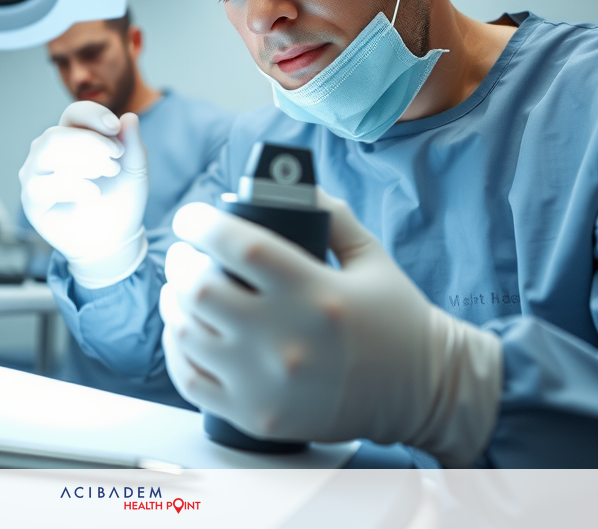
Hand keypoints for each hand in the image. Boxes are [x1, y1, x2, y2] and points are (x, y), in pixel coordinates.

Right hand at [19, 101, 148, 287]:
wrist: (114, 239)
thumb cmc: (120, 200)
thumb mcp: (134, 171)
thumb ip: (132, 144)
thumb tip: (129, 117)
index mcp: (72, 136)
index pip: (74, 114)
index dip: (93, 115)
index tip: (115, 128)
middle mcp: (48, 151)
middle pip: (57, 133)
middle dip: (89, 142)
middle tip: (114, 160)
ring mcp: (36, 173)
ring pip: (45, 150)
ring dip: (80, 159)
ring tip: (105, 173)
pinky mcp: (31, 199)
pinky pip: (41, 184)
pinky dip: (70, 186)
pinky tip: (92, 194)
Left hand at [159, 192, 502, 466]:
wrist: (423, 392)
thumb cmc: (396, 320)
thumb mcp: (371, 257)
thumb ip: (331, 215)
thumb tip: (290, 183)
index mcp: (315, 292)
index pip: (238, 246)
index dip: (201, 224)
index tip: (191, 218)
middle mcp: (286, 338)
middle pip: (199, 290)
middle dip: (180, 262)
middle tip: (184, 253)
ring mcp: (267, 382)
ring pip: (187, 333)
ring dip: (174, 302)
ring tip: (182, 288)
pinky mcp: (256, 414)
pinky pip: (191, 379)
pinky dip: (177, 349)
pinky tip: (185, 330)